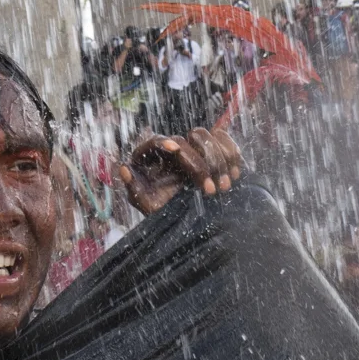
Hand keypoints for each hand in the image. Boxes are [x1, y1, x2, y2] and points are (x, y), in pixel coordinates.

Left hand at [117, 127, 243, 214]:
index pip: (155, 141)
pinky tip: (235, 174)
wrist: (189, 223)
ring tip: (226, 186)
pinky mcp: (212, 151)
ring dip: (219, 160)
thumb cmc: (165, 215)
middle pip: (187, 138)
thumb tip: (123, 167)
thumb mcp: (148, 208)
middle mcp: (171, 149)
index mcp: (151, 158)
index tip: (176, 148)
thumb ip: (134, 190)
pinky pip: (224, 140)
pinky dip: (232, 153)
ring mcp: (192, 148)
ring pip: (207, 136)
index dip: (164, 142)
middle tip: (211, 190)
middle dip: (201, 164)